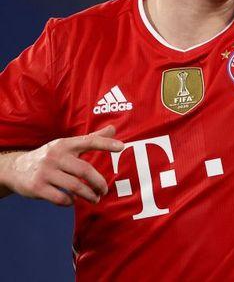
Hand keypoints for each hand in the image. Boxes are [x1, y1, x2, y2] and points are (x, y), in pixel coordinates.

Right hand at [6, 125, 123, 206]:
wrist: (15, 169)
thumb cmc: (50, 156)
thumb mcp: (67, 144)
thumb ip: (91, 138)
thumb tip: (114, 129)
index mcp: (65, 144)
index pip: (89, 141)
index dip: (105, 143)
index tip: (121, 147)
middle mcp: (56, 156)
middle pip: (85, 170)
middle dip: (99, 183)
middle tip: (104, 191)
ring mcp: (46, 172)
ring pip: (75, 186)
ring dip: (89, 195)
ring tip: (95, 199)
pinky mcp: (37, 187)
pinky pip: (60, 197)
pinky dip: (70, 201)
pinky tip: (73, 200)